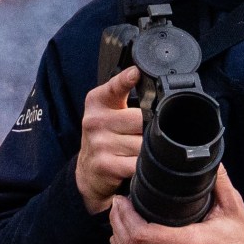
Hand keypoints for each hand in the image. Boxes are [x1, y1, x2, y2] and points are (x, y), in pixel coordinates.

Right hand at [74, 68, 142, 214]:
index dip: (126, 80)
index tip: (135, 73)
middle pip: (141, 120)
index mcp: (98, 102)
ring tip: (139, 149)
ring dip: (148, 149)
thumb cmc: (104, 135)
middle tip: (146, 133)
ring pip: (142, 143)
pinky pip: (137, 163)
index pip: (114, 88)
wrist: (87, 170)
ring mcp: (99, 144)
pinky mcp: (105, 165)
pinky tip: (137, 163)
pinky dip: (143, 165)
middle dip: (151, 128)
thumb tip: (156, 87)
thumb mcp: (108, 110)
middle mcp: (95, 121)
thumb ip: (126, 94)